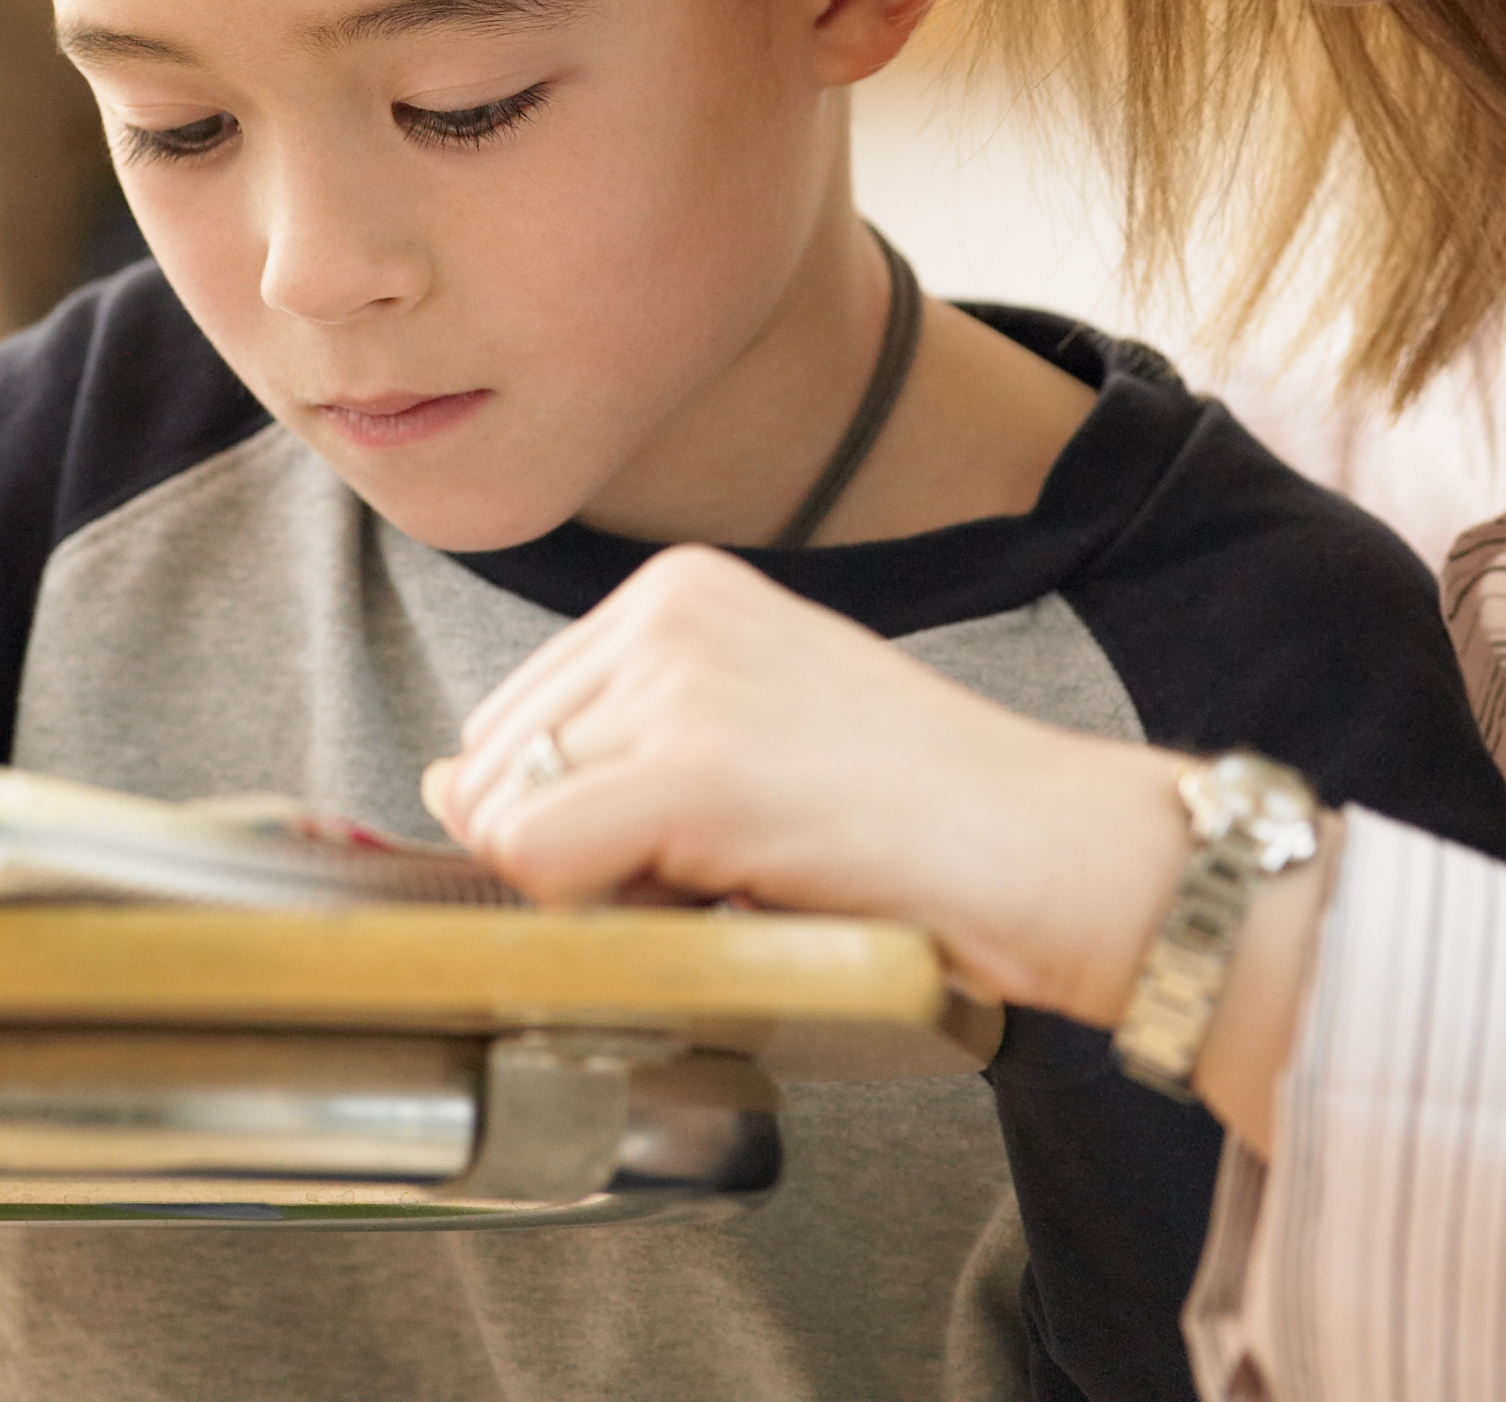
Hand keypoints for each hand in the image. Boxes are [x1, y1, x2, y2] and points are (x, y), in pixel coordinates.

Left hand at [423, 545, 1191, 1019]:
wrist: (1057, 847)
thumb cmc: (920, 817)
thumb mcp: (738, 743)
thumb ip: (597, 750)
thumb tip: (447, 785)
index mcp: (678, 587)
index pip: (511, 721)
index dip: (573, 816)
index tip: (691, 839)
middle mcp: (666, 607)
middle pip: (493, 768)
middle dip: (571, 854)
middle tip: (716, 868)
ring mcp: (679, 677)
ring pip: (509, 822)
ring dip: (602, 892)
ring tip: (734, 874)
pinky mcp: (694, 765)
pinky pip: (539, 864)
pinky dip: (600, 917)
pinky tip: (720, 895)